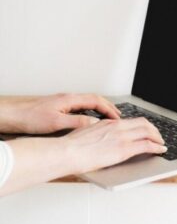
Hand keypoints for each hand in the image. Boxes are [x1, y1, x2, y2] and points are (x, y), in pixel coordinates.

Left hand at [0, 93, 120, 134]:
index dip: (109, 109)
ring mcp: (62, 103)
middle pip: (93, 99)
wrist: (12, 114)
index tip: (117, 118)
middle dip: (107, 107)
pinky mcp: (56, 108)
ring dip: (98, 110)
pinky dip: (88, 113)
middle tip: (116, 117)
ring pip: (86, 103)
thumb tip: (94, 124)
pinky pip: (78, 108)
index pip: (96, 100)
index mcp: (70, 99)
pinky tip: (86, 121)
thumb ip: (77, 122)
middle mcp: (67, 99)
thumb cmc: (29, 117)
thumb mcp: (56, 123)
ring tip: (105, 119)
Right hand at [1, 117, 166, 195]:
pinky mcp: (123, 149)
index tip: (147, 130)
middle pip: (144, 124)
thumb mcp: (86, 134)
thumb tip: (99, 138)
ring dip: (158, 138)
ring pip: (148, 132)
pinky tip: (160, 150)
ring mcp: (121, 137)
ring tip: (161, 144)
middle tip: (158, 137)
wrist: (67, 153)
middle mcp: (117, 127)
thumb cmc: (71, 147)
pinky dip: (157, 147)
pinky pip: (146, 145)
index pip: (132, 121)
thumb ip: (97, 133)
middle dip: (154, 131)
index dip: (143, 126)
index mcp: (108, 123)